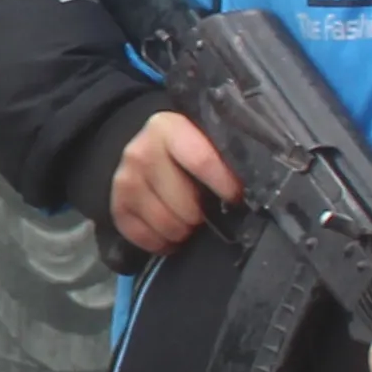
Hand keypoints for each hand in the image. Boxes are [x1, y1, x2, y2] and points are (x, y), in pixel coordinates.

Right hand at [110, 108, 243, 256]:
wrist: (139, 145)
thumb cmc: (184, 147)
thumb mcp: (202, 137)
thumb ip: (223, 154)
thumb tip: (255, 185)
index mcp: (168, 129)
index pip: (201, 161)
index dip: (224, 185)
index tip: (236, 198)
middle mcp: (141, 152)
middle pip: (184, 204)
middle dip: (201, 215)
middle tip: (206, 212)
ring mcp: (125, 180)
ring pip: (167, 225)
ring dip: (183, 231)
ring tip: (189, 222)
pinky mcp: (116, 205)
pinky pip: (145, 238)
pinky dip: (162, 243)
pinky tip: (170, 233)